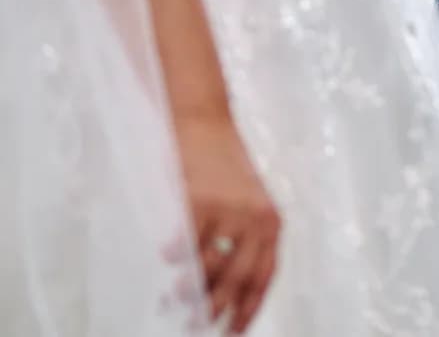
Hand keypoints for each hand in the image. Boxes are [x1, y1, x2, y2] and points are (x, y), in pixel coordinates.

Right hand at [176, 111, 280, 333]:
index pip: (264, 276)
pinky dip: (176, 252)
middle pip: (237, 276)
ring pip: (210, 261)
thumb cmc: (223, 168)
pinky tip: (167, 260)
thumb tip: (222, 289)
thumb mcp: (247, 202)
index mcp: (271, 222)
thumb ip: (243, 239)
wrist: (207, 123)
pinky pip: (187, 236)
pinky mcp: (201, 199)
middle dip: (216, 306)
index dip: (249, 308)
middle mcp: (255, 218)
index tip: (233, 333)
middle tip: (198, 325)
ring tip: (175, 300)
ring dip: (191, 287)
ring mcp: (228, 209)